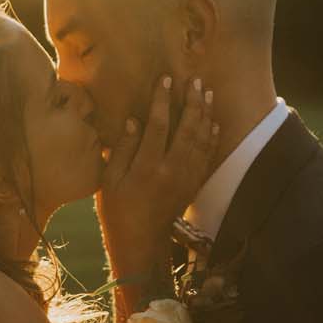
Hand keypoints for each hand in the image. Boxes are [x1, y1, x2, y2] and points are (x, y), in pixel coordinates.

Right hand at [97, 74, 218, 275]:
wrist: (140, 243)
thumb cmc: (118, 211)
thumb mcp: (110, 181)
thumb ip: (123, 149)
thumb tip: (133, 121)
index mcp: (147, 167)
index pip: (158, 125)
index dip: (162, 100)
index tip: (165, 79)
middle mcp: (171, 170)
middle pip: (186, 128)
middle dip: (192, 102)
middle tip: (195, 80)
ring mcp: (186, 178)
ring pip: (201, 140)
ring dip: (205, 114)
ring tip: (207, 93)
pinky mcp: (193, 185)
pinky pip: (207, 156)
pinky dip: (212, 138)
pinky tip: (213, 122)